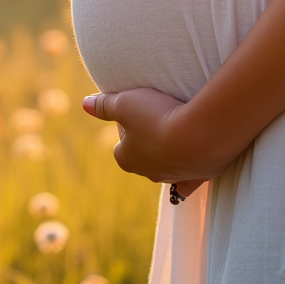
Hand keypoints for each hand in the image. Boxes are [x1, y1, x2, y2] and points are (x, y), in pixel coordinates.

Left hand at [82, 88, 226, 196]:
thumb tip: (85, 103)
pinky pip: (188, 180)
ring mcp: (173, 178)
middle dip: (150, 140)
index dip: (130, 124)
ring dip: (171, 151)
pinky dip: (188, 174)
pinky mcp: (197, 178)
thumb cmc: (156, 117)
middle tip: (162, 116)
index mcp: (126, 158)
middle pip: (144, 155)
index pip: (122, 143)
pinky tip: (192, 165)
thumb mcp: (125, 103)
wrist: (199, 135)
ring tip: (182, 128)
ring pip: (167, 165)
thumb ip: (104, 104)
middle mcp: (147, 173)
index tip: (141, 109)